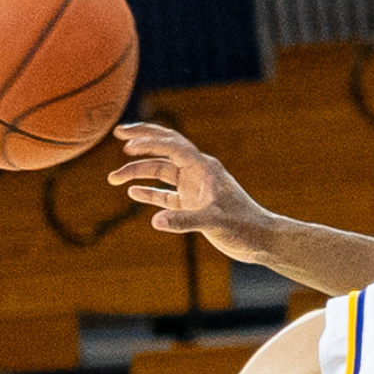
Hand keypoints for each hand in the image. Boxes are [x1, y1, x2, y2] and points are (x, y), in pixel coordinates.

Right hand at [109, 124, 272, 262]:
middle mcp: (198, 173)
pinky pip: (166, 194)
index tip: (126, 146)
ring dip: (138, 173)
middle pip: (166, 148)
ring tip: (112, 179)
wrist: (260, 240)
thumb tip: (156, 221)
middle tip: (117, 133)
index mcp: (205, 168)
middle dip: (142, 139)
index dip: (150, 143)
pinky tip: (133, 192)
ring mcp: (194, 188)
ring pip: (161, 172)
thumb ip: (186, 221)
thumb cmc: (244, 227)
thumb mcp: (215, 223)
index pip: (174, 146)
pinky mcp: (193, 205)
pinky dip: (149, 192)